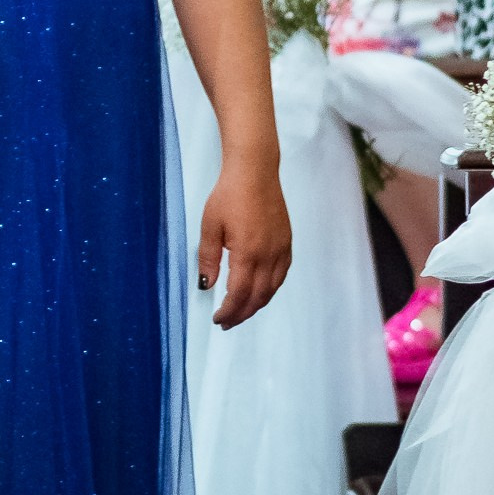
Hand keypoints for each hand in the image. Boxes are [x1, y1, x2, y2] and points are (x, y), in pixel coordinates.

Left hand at [200, 153, 291, 328]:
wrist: (255, 172)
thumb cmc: (229, 195)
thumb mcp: (210, 226)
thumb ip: (209, 259)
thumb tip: (206, 286)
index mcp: (248, 253)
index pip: (239, 294)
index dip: (228, 311)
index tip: (217, 319)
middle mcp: (269, 256)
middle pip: (258, 297)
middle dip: (242, 314)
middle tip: (227, 322)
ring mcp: (281, 249)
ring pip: (272, 289)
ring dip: (257, 305)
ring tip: (241, 311)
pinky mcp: (287, 242)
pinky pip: (281, 275)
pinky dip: (271, 289)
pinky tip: (260, 291)